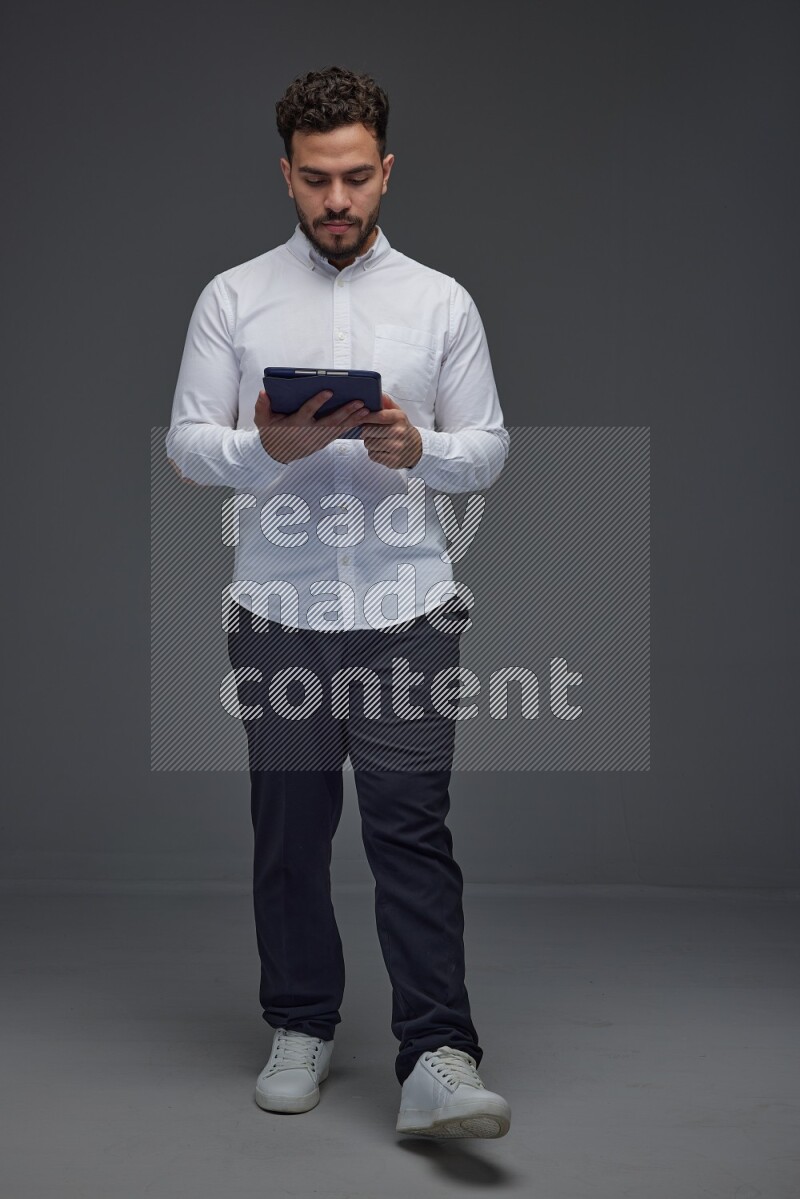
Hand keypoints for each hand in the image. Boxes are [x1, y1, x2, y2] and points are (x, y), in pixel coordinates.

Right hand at [254, 388, 368, 463]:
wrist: (276, 455)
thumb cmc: (270, 433)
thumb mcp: (262, 420)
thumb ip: (262, 407)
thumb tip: (263, 393)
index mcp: (296, 423)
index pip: (308, 411)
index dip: (318, 401)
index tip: (329, 391)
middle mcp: (309, 431)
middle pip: (330, 421)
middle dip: (346, 411)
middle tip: (359, 402)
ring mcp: (318, 438)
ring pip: (338, 428)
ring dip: (353, 419)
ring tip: (367, 410)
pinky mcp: (323, 441)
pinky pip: (339, 433)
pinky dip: (351, 426)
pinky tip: (362, 418)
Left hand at [356, 393, 422, 468]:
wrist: (416, 448)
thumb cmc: (402, 428)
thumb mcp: (398, 413)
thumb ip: (386, 403)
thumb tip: (377, 393)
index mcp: (399, 418)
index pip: (378, 416)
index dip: (366, 416)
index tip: (359, 417)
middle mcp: (398, 432)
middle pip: (368, 431)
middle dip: (366, 432)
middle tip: (370, 432)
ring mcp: (396, 448)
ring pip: (368, 444)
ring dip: (369, 443)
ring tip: (377, 441)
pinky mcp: (393, 460)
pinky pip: (373, 455)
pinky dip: (373, 453)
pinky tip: (381, 450)